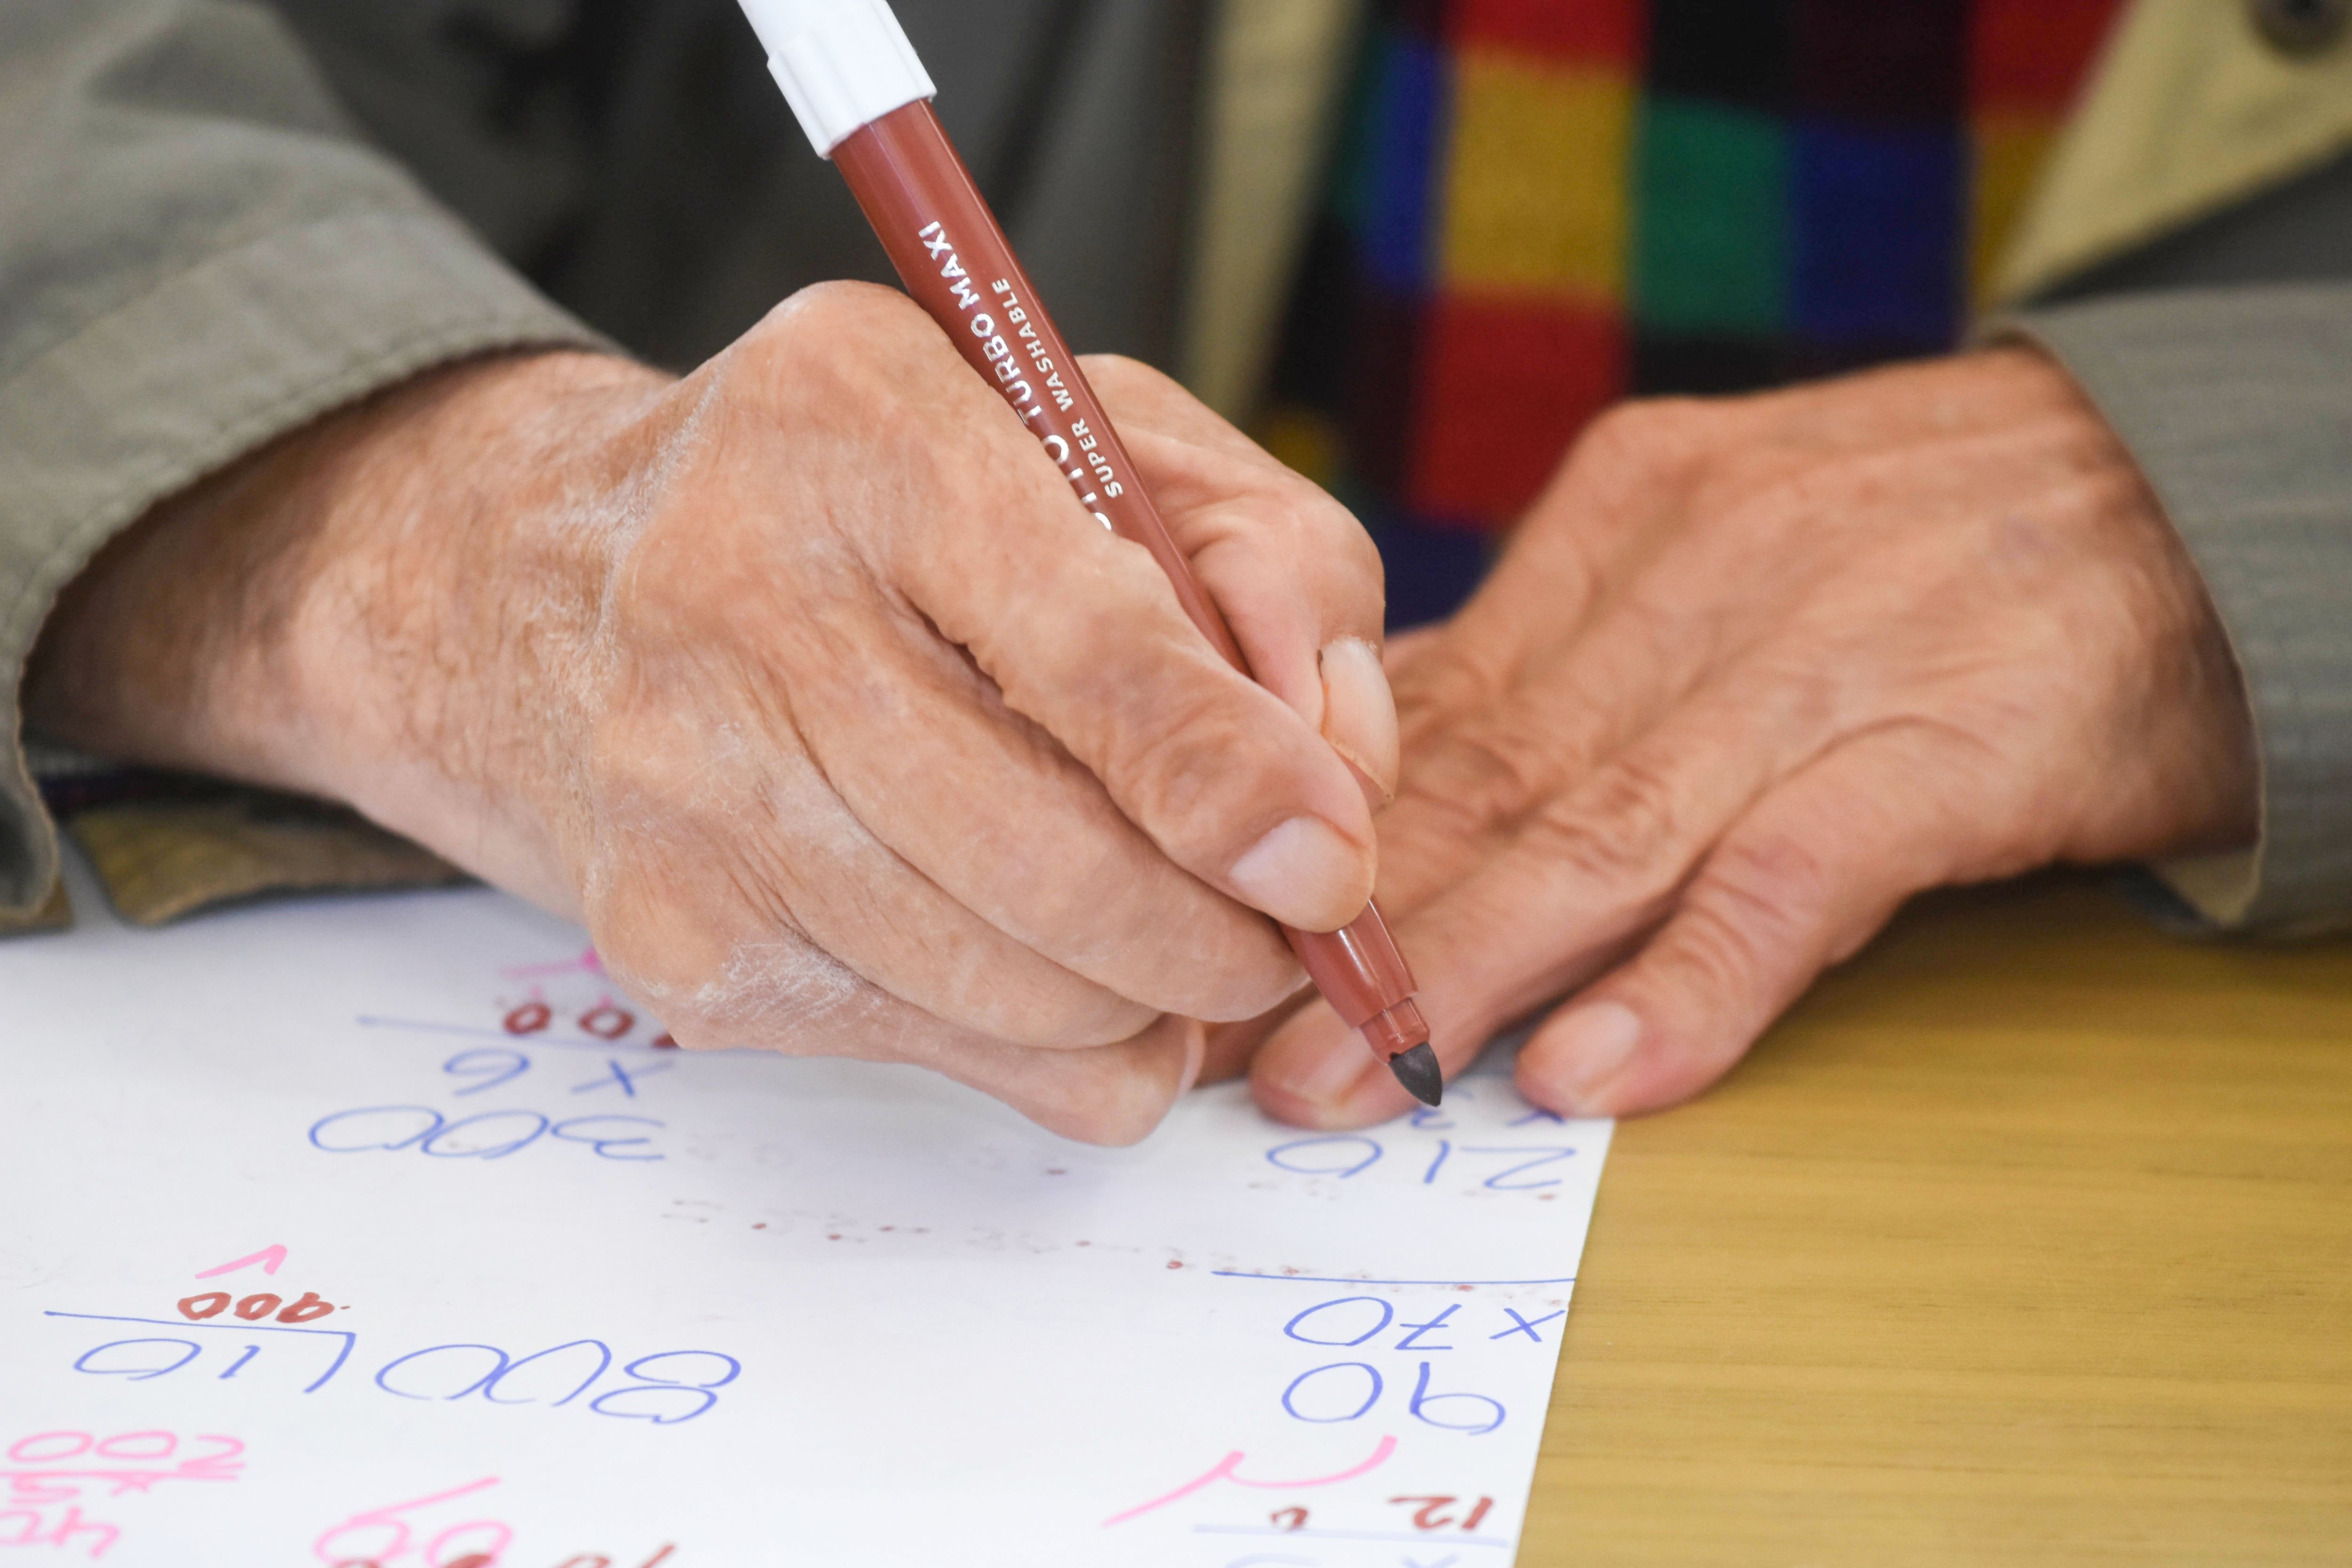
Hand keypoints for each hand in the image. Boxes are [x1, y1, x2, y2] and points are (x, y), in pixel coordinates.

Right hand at [28, 283, 1395, 1143]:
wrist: (563, 589)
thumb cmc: (885, 504)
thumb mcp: (1100, 443)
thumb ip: (1267, 561)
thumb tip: (1337, 779)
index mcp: (863, 432)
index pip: (1087, 649)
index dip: (1234, 780)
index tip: (1331, 863)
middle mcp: (735, 605)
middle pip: (1052, 868)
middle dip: (1223, 936)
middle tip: (1284, 922)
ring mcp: (685, 798)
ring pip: (1017, 999)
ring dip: (1148, 996)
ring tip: (1164, 920)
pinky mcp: (673, 947)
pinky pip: (952, 1062)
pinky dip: (1053, 1042)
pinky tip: (1044, 952)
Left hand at [1230, 347, 2256, 1125]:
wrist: (2179, 485)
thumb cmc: (1920, 536)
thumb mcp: (1716, 537)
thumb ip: (1564, 644)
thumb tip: (1391, 748)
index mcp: (1627, 521)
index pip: (1432, 699)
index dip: (1309, 831)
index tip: (1214, 927)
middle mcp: (1694, 584)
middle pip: (1484, 777)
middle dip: (1347, 923)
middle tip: (1234, 1046)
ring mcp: (1813, 668)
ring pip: (1595, 835)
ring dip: (1461, 972)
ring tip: (1349, 1083)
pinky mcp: (1937, 751)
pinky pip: (1788, 881)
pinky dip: (1688, 983)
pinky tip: (1591, 1069)